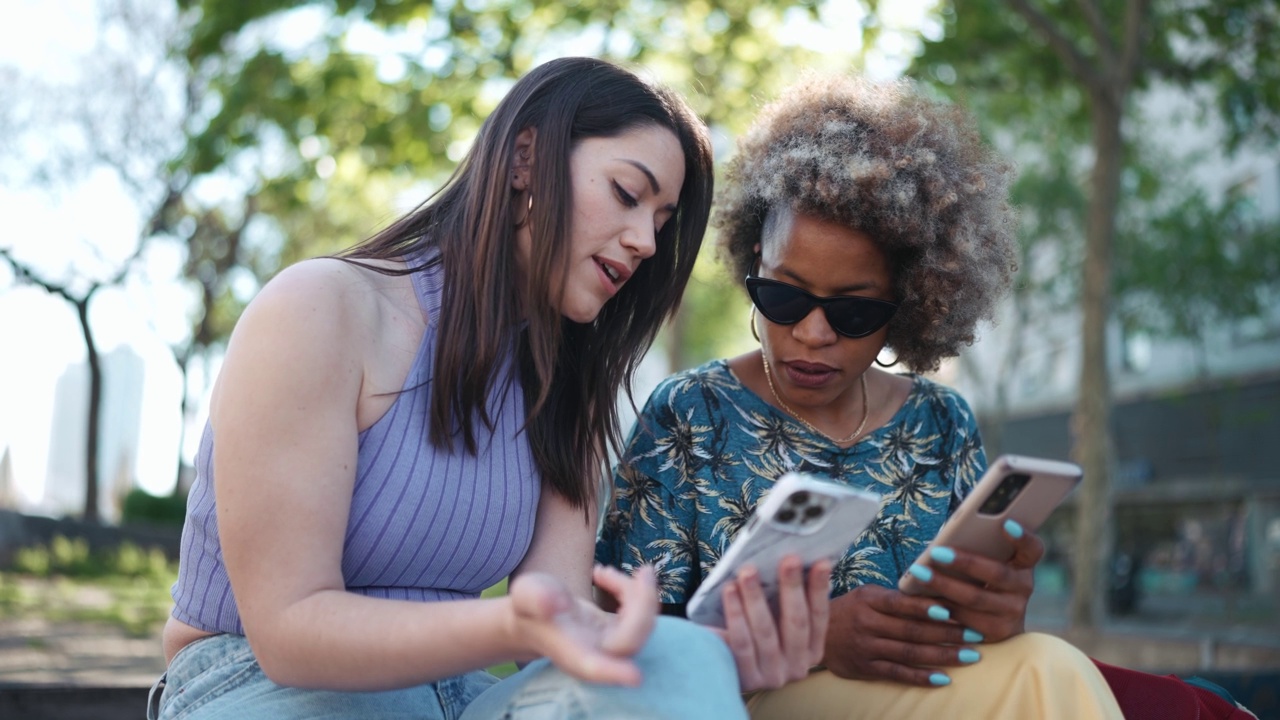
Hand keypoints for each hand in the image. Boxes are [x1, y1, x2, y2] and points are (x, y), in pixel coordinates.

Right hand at [509, 564, 657, 685]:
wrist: (536, 617)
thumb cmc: (528, 608)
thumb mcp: (526, 594)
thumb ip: (536, 597)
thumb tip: (554, 603)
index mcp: (572, 654)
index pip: (594, 667)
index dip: (613, 672)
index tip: (635, 676)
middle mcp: (597, 655)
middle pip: (631, 642)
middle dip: (644, 605)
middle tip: (643, 571)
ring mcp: (613, 646)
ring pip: (643, 627)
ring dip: (639, 593)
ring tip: (602, 572)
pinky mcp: (622, 633)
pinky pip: (642, 615)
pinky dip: (634, 591)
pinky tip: (603, 575)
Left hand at [712, 555, 831, 691]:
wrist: (722, 671)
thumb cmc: (753, 635)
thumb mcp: (776, 622)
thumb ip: (786, 601)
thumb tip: (796, 562)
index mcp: (812, 650)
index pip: (819, 616)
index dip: (820, 589)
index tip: (821, 562)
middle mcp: (798, 665)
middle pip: (796, 622)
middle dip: (792, 587)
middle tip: (788, 558)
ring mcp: (773, 675)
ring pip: (766, 631)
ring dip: (757, 597)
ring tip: (748, 571)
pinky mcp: (747, 679)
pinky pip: (742, 643)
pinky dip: (736, 614)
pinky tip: (729, 591)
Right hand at [822, 584, 979, 686]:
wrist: (814, 635)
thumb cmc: (850, 610)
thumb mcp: (867, 594)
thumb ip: (895, 597)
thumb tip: (936, 593)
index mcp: (869, 600)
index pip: (901, 603)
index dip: (926, 607)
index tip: (953, 608)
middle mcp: (867, 624)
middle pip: (912, 630)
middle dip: (947, 633)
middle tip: (975, 634)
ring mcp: (867, 648)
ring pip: (910, 653)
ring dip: (943, 655)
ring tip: (970, 655)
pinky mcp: (866, 669)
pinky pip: (898, 673)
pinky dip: (922, 677)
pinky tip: (944, 678)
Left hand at [906, 520, 1042, 642]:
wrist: (999, 624)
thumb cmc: (985, 580)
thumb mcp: (990, 563)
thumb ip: (981, 550)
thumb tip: (947, 537)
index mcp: (1024, 565)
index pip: (1032, 549)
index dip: (1023, 537)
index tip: (1006, 524)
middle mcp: (1023, 588)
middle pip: (997, 573)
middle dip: (965, 562)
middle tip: (936, 552)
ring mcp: (1012, 613)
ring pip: (976, 598)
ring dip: (944, 585)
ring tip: (919, 574)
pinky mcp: (996, 632)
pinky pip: (964, 619)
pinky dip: (940, 607)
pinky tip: (920, 597)